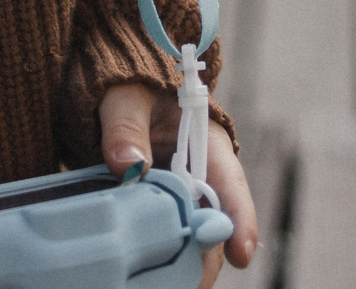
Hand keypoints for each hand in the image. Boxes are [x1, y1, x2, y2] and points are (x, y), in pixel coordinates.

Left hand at [97, 83, 256, 286]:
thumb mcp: (124, 97)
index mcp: (207, 142)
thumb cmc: (129, 87)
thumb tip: (129, 165)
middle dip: (205, 255)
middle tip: (190, 284)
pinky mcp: (160, 209)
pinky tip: (144, 273)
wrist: (114, 91)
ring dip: (181, 260)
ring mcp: (182, 196)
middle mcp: (202, 175)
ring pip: (190, 235)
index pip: (229, 183)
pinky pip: (165, 236)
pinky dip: (158, 255)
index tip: (241, 254)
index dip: (239, 220)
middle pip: (212, 222)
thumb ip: (124, 127)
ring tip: (163, 283)